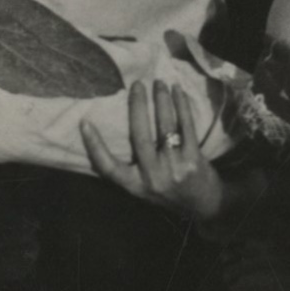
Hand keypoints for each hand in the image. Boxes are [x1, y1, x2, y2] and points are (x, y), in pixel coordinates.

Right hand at [81, 75, 224, 223]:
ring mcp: (174, 168)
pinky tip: (178, 92)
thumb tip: (115, 132)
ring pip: (164, 126)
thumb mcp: (144, 188)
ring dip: (161, 101)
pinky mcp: (194, 159)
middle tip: (137, 84)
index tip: (85, 123)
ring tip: (159, 83)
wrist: (204, 207)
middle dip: (137, 106)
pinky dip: (181, 106)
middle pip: (139, 135)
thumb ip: (131, 167)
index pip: (109, 167)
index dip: (95, 146)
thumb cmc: (169, 192)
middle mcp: (152, 177)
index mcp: (135, 185)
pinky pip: (186, 126)